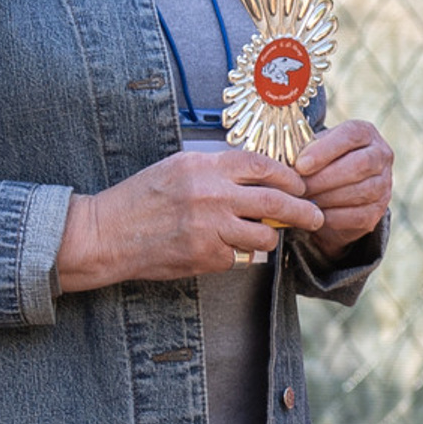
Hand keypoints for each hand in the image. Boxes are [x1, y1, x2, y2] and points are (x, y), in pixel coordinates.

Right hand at [56, 148, 320, 294]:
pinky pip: (239, 258)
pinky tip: (213, 249)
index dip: (288, 177)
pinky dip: (234, 256)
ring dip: (267, 239)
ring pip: (264, 237)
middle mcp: (210, 194)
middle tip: (316, 217)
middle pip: (276, 202)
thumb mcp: (178, 168)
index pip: (262, 165)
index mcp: (204, 166)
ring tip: (256, 237)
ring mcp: (209, 227)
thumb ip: (218, 170)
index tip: (300, 186)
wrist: (106, 233)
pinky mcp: (206, 256)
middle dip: (304, 211)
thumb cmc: (142, 198)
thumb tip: (263, 176)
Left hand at [295, 120, 395, 258]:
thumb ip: (304, 149)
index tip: (300, 166)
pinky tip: (315, 215)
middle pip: (360, 165)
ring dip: (327, 198)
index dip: (325, 150)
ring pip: (361, 191)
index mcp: (365, 133)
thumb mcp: (312, 148)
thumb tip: (286, 162)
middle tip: (298, 188)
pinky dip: (334, 217)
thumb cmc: (319, 162)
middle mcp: (381, 156)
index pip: (351, 135)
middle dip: (324, 178)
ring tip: (303, 201)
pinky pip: (359, 215)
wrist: (335, 191)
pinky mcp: (379, 210)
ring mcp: (384, 184)